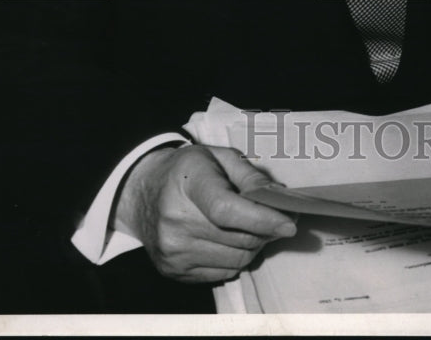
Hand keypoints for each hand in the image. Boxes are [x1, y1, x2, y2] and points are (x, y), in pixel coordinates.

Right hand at [113, 144, 296, 283]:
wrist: (142, 190)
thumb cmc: (187, 170)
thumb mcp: (219, 157)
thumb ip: (251, 176)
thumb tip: (280, 201)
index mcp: (188, 183)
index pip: (227, 210)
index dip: (262, 219)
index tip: (289, 223)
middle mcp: (175, 221)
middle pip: (239, 238)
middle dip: (267, 230)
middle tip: (276, 218)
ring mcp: (172, 251)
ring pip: (237, 259)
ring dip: (254, 245)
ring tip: (250, 226)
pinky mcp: (173, 271)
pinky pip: (224, 272)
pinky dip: (236, 258)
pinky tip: (229, 239)